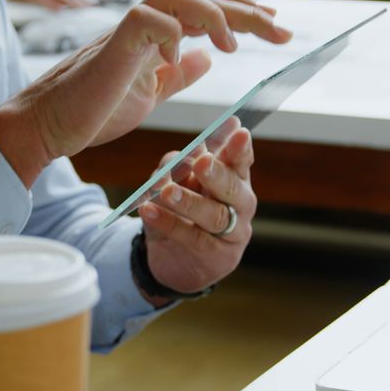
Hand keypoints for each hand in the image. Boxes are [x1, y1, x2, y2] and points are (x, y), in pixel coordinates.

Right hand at [0, 0, 291, 186]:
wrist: (48, 128)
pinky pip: (145, 22)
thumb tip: (207, 58)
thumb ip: (176, 74)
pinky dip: (168, 36)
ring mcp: (125, 33)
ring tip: (232, 44)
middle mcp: (143, 26)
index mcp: (156, 37)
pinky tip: (176, 59)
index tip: (276, 23)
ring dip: (211, 15)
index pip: (205, 11)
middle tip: (280, 28)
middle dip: (244, 10)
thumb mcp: (148, 94)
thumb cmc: (91, 112)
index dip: (242, 13)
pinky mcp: (110, 48)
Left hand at [137, 123, 255, 301]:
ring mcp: (233, 234)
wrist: (174, 260)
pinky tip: (148, 210)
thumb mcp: (177, 185)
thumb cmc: (181, 212)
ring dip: (190, 202)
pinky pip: (193, 239)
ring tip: (168, 192)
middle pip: (232, 189)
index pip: (241, 162)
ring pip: (214, 217)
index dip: (240, 148)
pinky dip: (169, 223)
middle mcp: (240, 206)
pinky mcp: (217, 258)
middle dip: (217, 174)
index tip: (237, 130)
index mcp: (235, 181)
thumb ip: (179, 168)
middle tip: (202, 162)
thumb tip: (186, 155)